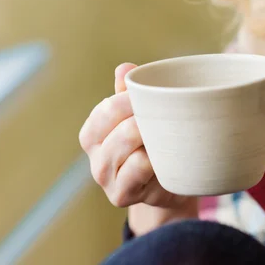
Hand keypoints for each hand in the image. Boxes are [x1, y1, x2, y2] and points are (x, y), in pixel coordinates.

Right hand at [79, 63, 191, 209]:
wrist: (168, 186)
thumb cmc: (153, 144)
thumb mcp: (142, 117)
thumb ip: (132, 94)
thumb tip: (125, 68)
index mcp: (93, 132)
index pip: (107, 110)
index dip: (132, 100)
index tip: (157, 97)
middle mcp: (95, 156)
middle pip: (118, 128)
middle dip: (146, 119)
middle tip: (170, 116)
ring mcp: (106, 179)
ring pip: (128, 149)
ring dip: (151, 139)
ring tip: (168, 135)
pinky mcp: (120, 196)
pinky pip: (137, 170)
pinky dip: (152, 160)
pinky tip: (164, 157)